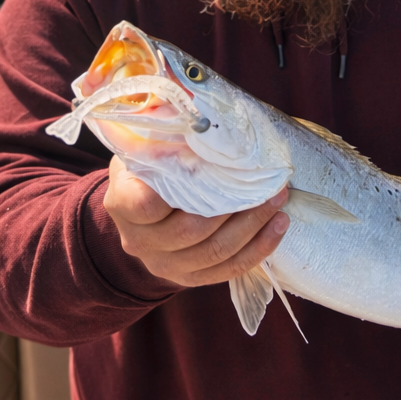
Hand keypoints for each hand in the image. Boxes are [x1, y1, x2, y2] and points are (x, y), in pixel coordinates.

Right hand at [102, 156, 288, 287]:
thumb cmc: (149, 167)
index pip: (147, 203)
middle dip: (235, 206)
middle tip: (267, 181)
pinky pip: (227, 270)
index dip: (181, 187)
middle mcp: (138, 241)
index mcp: (122, 204)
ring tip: (278, 200)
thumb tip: (205, 121)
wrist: (139, 208)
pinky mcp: (188, 278)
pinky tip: (277, 226)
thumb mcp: (147, 146)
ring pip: (214, 252)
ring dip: (253, 226)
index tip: (214, 164)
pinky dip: (257, 249)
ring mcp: (162, 264)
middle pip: (191, 230)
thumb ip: (166, 139)